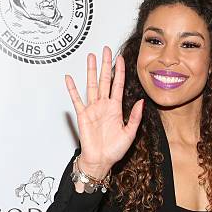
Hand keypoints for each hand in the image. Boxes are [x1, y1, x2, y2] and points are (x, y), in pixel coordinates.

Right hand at [64, 46, 143, 178]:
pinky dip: (72, 89)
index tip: (120, 59)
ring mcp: (92, 109)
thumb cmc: (115, 150)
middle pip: (104, 80)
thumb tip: (142, 101)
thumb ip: (135, 117)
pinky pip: (77, 100)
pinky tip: (69, 78)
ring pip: (91, 85)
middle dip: (105, 65)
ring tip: (90, 57)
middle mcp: (104, 106)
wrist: (100, 161)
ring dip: (91, 71)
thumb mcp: (130, 133)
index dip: (119, 72)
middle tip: (106, 50)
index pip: (118, 85)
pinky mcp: (82, 116)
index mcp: (116, 109)